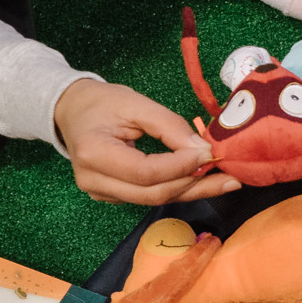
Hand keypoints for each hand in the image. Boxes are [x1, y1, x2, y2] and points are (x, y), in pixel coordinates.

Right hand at [53, 78, 242, 204]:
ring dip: (191, 191)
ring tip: (224, 182)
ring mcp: (100, 192)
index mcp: (94, 153)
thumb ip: (169, 126)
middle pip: (152, 193)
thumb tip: (202, 149)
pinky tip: (200, 181)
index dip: (180, 166)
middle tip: (229, 176)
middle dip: (194, 185)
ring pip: (153, 200)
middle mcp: (93, 181)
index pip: (145, 171)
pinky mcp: (110, 195)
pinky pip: (148, 196)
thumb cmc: (103, 102)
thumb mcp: (137, 103)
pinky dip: (176, 189)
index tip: (209, 154)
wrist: (72, 110)